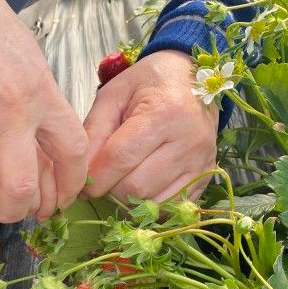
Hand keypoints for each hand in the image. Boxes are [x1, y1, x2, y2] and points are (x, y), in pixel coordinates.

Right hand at [0, 0, 87, 222]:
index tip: (58, 201)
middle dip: (12, 211)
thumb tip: (41, 146)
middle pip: (21, 187)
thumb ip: (37, 102)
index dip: (70, 185)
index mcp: (39, 93)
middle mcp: (8, 111)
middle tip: (3, 213)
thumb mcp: (25, 58)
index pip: (72, 151)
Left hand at [82, 50, 218, 202]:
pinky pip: (170, 208)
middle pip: (136, 187)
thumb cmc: (148, 86)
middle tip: (107, 176)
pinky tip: (144, 185)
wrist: (194, 80)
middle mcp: (189, 141)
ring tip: (125, 177)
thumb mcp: (113, 96)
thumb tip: (82, 173)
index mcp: (164, 113)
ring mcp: (201, 162)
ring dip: (129, 198)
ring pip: (152, 202)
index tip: (83, 182)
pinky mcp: (206, 177)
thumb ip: (94, 132)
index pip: (120, 159)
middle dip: (112, 187)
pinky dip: (150, 204)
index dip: (95, 177)